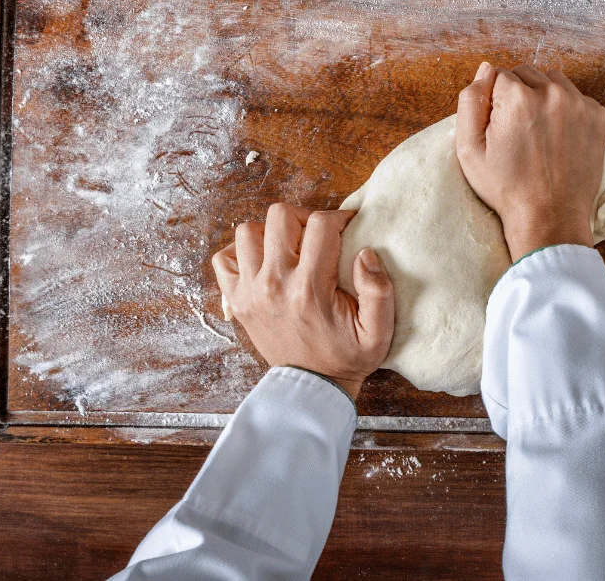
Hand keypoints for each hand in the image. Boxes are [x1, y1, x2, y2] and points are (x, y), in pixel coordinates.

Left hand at [211, 203, 394, 399]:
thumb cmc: (347, 356)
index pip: (321, 225)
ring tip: (290, 248)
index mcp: (310, 288)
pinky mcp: (237, 300)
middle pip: (280, 216)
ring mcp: (250, 291)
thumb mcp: (378, 331)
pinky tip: (263, 262)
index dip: (339, 218)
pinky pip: (224, 258)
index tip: (348, 226)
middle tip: (318, 236)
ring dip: (270, 233)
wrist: (311, 388)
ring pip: (248, 232)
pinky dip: (240, 252)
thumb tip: (366, 252)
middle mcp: (274, 284)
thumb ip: (380, 290)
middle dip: (304, 218)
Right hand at [455, 62, 604, 261]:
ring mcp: (580, 104)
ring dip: (543, 97)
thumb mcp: (469, 148)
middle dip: (518, 95)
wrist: (550, 217)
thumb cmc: (506, 187)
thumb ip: (471, 101)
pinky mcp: (599, 117)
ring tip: (538, 131)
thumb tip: (486, 69)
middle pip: (526, 73)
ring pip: (553, 81)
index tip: (499, 126)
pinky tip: (559, 137)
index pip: (499, 75)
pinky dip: (567, 110)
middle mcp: (552, 93)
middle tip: (517, 131)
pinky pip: (577, 98)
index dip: (494, 100)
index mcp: (517, 98)